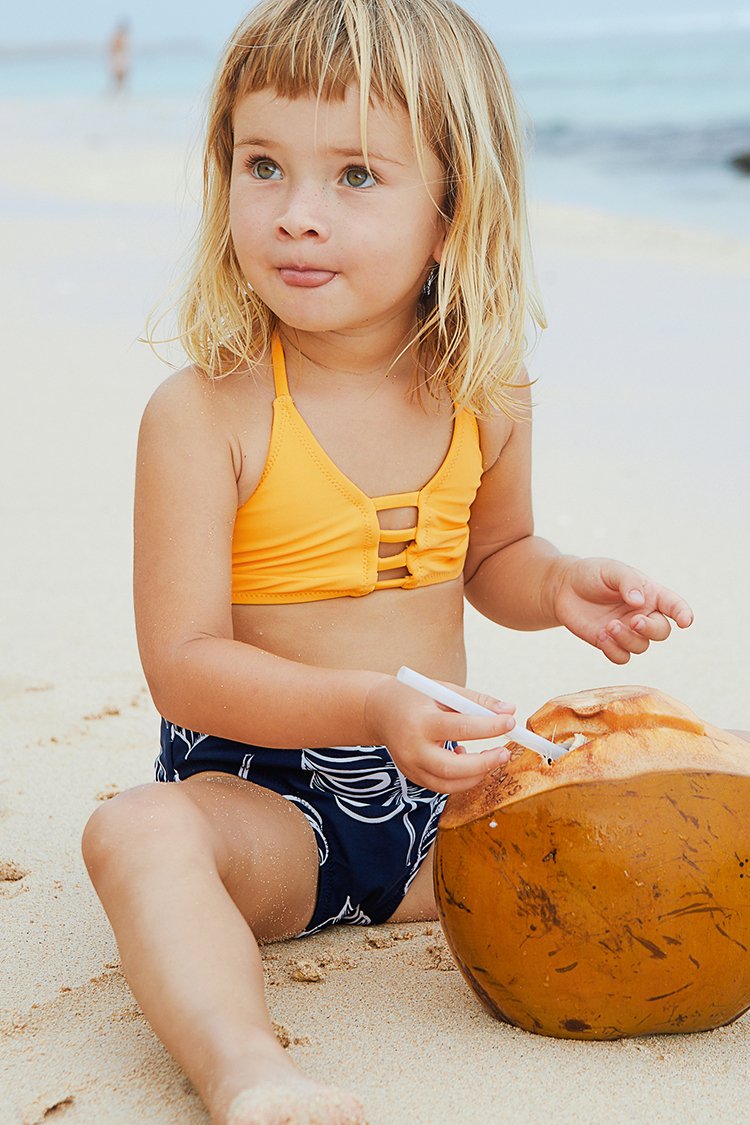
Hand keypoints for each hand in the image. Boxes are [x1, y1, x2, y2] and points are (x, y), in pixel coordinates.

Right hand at [364, 676, 515, 792]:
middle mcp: (412, 747)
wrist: (380, 710)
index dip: (489, 726)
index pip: (460, 727)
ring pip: (448, 784)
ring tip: (491, 757)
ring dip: (476, 775)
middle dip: (484, 763)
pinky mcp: (412, 776)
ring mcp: (410, 766)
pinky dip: (461, 778)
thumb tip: (509, 710)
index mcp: (420, 721)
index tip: (510, 722)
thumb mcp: (445, 691)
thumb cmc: (416, 697)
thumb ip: (477, 701)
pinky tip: (465, 760)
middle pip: (452, 767)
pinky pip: (442, 786)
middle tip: (504, 753)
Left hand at [553, 557, 692, 663]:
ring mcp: (627, 631)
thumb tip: (639, 602)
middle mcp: (642, 614)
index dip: (683, 614)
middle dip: (650, 629)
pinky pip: (622, 658)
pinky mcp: (610, 643)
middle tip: (633, 621)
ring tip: (609, 626)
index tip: (685, 621)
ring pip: (641, 646)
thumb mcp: (611, 570)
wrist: (564, 587)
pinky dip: (614, 651)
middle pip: (661, 632)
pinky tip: (601, 636)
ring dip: (627, 639)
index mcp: (650, 594)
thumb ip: (628, 582)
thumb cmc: (592, 574)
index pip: (673, 605)